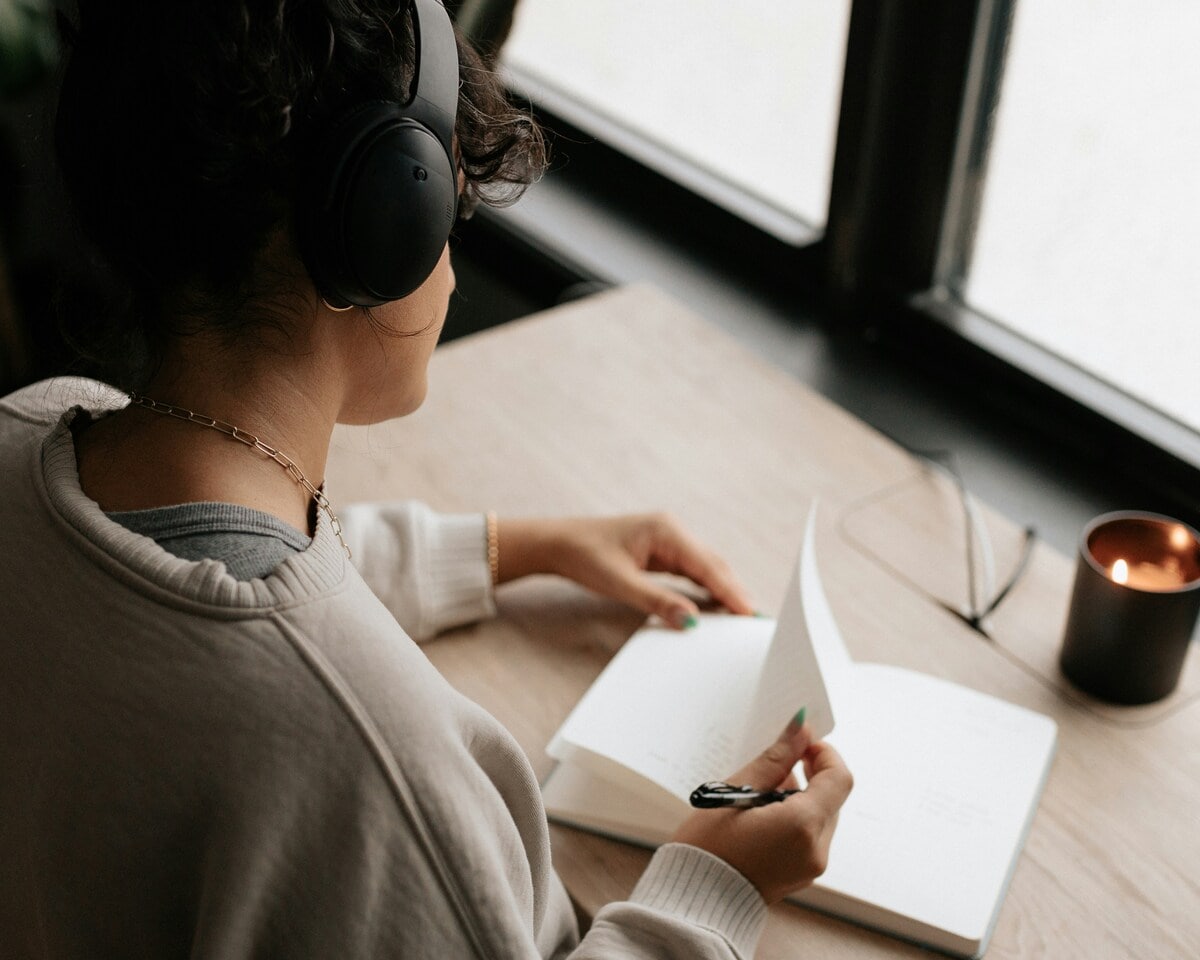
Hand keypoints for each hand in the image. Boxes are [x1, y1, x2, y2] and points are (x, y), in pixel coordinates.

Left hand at [495, 513, 753, 627]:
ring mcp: (669, 542)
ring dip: (724, 593)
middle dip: (736, 593)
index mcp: (667, 531)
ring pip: (706, 569)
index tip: (752, 614)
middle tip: (756, 623)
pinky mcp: (663, 554)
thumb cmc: (584, 556)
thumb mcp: (619, 583)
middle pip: (714, 566)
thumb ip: (657, 601)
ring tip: (744, 620)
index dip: (733, 592)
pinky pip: (693, 573)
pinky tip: (717, 609)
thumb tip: (691, 621)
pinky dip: (707, 590)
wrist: (559, 544)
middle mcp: (673, 532)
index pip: (709, 565)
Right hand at [671, 717, 852, 904]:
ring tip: (758, 794)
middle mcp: (816, 849)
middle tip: (776, 763)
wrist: (694, 900)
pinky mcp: (801, 874)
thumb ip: (775, 759)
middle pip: (831, 797)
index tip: (800, 743)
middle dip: (808, 774)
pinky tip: (761, 815)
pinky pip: (809, 835)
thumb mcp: (736, 791)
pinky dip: (794, 818)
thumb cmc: (708, 847)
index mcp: (803, 826)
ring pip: (820, 815)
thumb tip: (800, 729)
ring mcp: (811, 866)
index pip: (838, 778)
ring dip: (799, 797)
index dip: (824, 754)